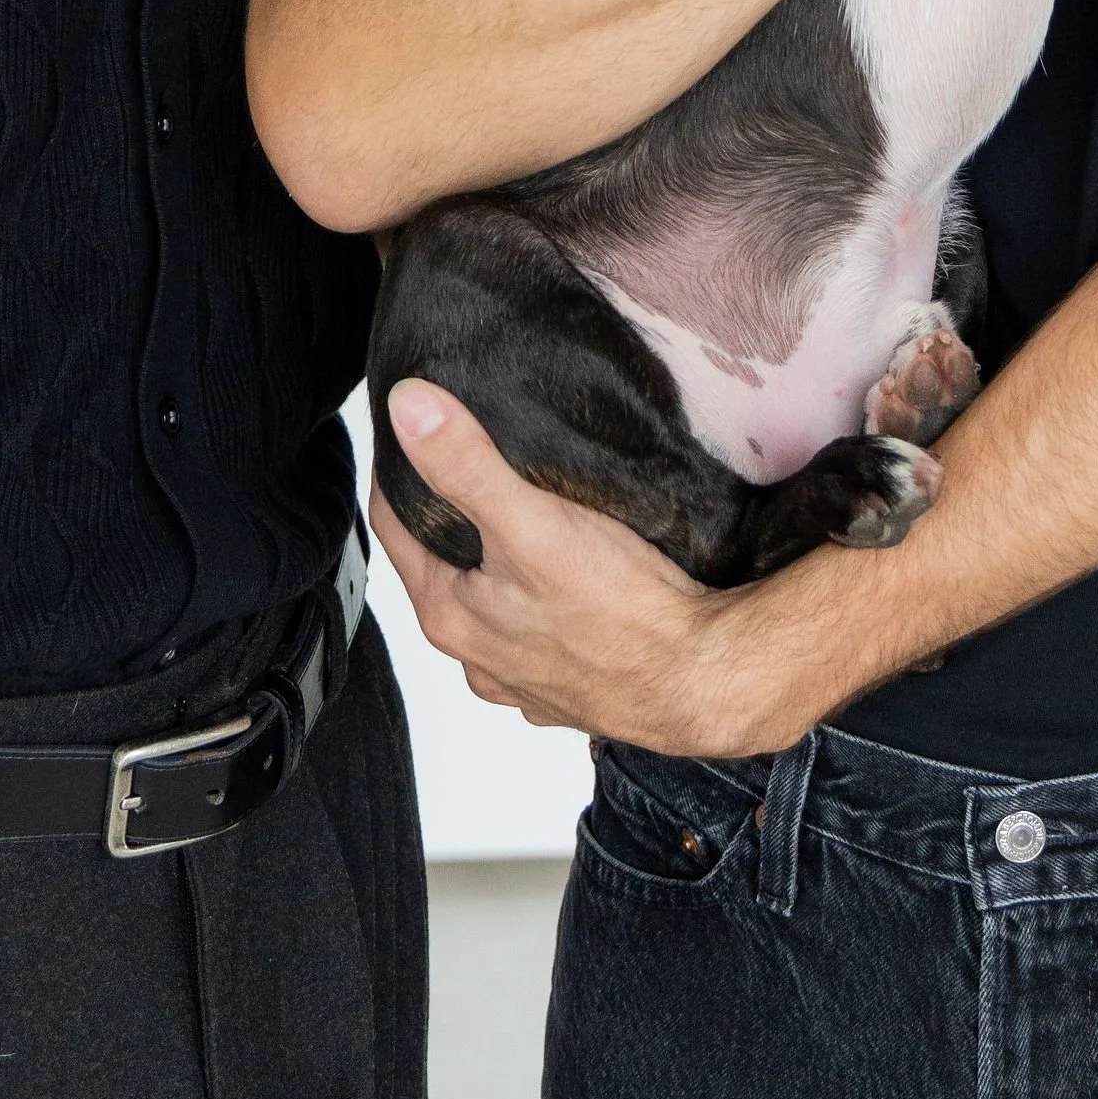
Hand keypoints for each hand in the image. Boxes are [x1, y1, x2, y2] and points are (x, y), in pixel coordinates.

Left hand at [374, 383, 806, 758]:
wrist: (705, 684)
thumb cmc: (621, 613)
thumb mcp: (533, 524)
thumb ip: (466, 465)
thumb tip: (405, 408)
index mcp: (450, 615)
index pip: (392, 524)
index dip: (397, 467)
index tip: (408, 423)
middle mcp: (478, 657)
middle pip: (440, 564)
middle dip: (449, 514)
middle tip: (470, 454)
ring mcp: (525, 680)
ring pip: (492, 603)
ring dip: (497, 564)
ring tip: (524, 511)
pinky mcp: (573, 690)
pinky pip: (541, 635)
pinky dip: (543, 603)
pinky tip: (571, 579)